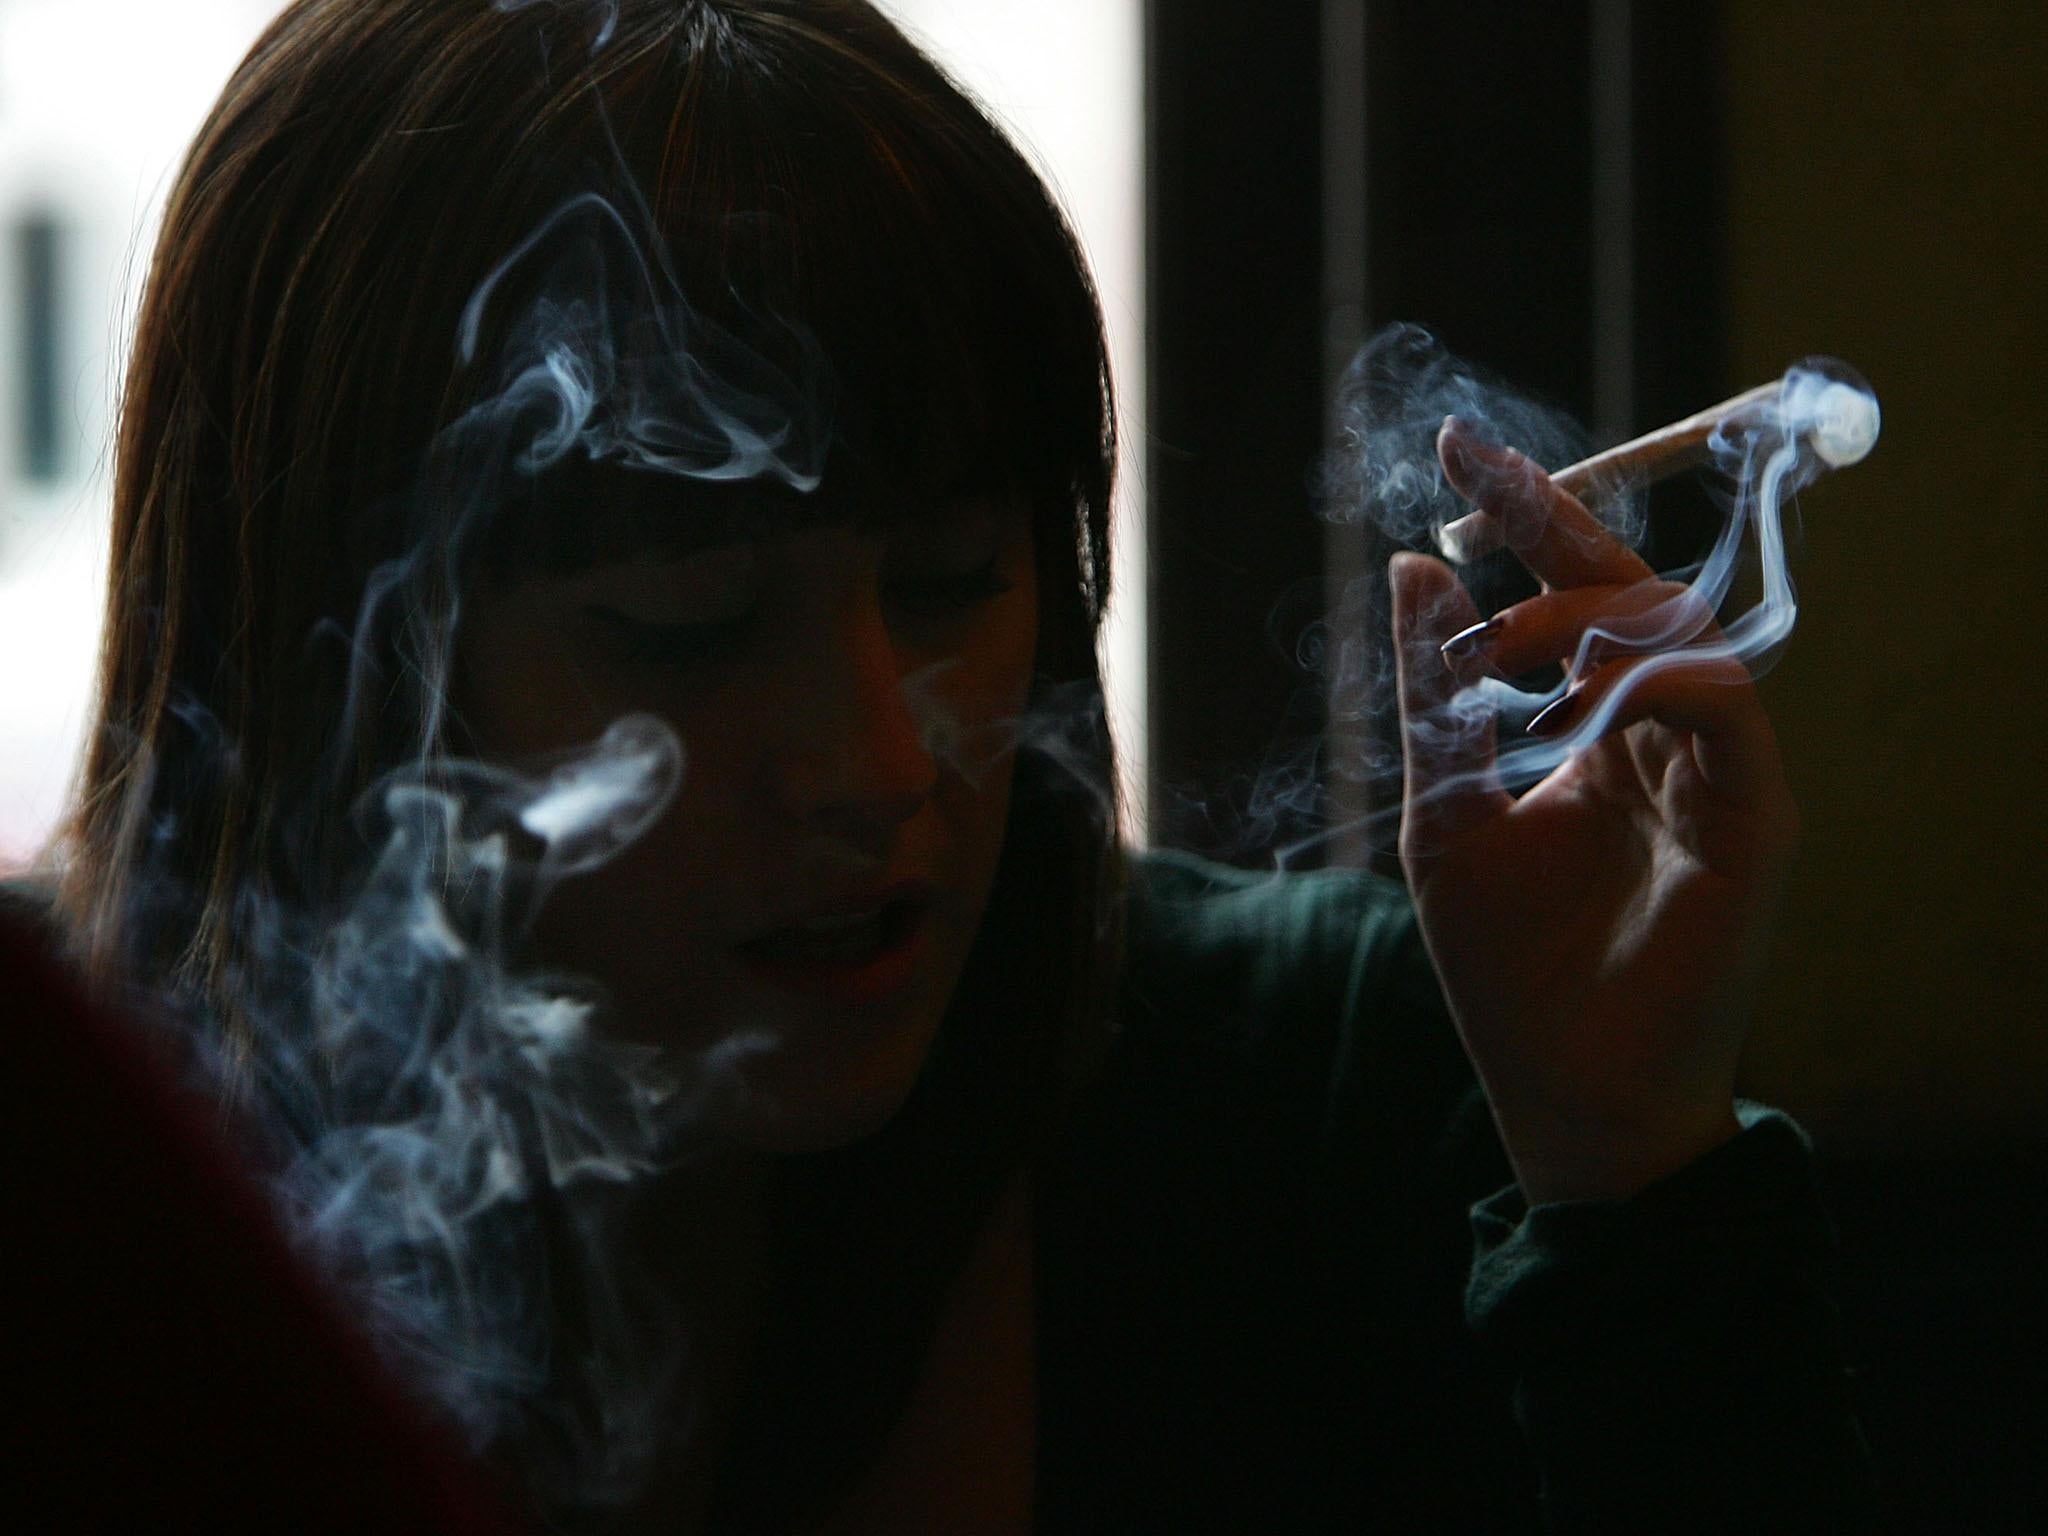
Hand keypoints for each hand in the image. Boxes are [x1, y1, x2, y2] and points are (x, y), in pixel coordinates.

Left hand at [1388, 419, 1800, 1202]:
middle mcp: (1663, 737)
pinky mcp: (1757, 818)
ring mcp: (1716, 773)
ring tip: (1498, 640)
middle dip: (1554, 520)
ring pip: (1678, 635)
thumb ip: (1438, 695)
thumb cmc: (1507, 966)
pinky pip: (1724, 710)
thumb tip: (1413, 567)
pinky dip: (1654, 678)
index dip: (1526, 519)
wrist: (1566, 1091)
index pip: (1572, 599)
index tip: (1455, 449)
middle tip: (1473, 464)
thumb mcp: (1447, 810)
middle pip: (1632, 592)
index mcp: (1596, 732)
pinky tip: (1578, 688)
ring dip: (1581, 615)